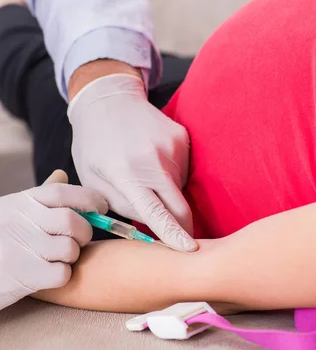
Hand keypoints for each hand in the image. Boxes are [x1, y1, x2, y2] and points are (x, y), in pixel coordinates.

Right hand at [0, 170, 107, 309]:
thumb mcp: (11, 211)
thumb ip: (39, 197)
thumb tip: (62, 174)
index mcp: (21, 202)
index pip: (62, 192)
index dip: (88, 198)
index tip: (102, 207)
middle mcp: (20, 221)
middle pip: (73, 221)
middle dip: (84, 233)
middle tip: (78, 240)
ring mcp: (21, 248)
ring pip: (70, 249)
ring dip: (70, 257)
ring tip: (54, 258)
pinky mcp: (24, 276)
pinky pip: (62, 273)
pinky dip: (61, 276)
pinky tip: (46, 274)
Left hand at [67, 73, 197, 251]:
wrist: (108, 100)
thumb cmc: (94, 145)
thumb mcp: (93, 179)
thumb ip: (120, 205)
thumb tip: (150, 226)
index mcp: (124, 174)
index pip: (154, 212)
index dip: (173, 233)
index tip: (189, 249)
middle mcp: (152, 160)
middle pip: (179, 206)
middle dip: (182, 226)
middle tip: (177, 235)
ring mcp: (170, 147)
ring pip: (179, 189)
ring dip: (167, 193)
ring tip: (145, 175)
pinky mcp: (181, 137)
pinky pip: (183, 169)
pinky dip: (171, 174)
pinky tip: (153, 160)